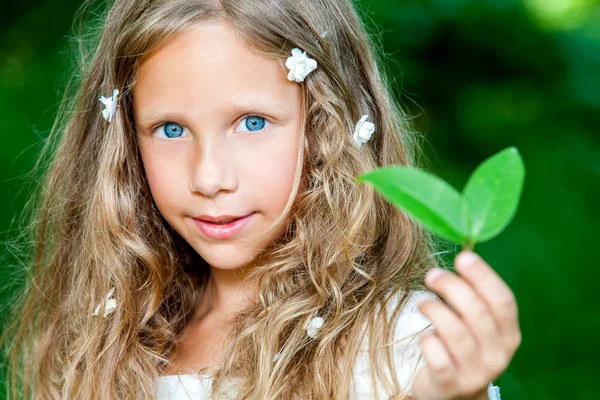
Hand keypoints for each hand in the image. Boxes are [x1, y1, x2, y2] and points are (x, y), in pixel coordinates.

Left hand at [411, 251, 520, 399]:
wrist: (454, 394)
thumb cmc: (462, 346)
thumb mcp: (475, 324)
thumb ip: (473, 296)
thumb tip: (463, 255)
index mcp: (509, 334)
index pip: (502, 300)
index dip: (483, 276)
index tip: (462, 257)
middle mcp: (498, 354)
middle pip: (476, 312)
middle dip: (451, 286)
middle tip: (431, 275)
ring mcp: (476, 372)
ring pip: (455, 332)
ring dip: (434, 309)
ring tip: (421, 301)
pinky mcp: (451, 383)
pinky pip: (437, 355)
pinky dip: (427, 339)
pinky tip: (424, 333)